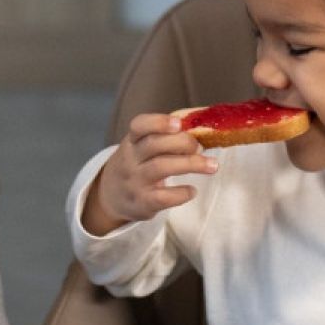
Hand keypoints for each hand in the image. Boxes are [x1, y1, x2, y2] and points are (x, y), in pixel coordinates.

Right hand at [81, 113, 217, 235]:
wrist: (112, 196)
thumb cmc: (137, 165)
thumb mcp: (141, 147)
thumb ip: (165, 136)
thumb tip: (202, 126)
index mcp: (132, 141)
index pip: (139, 125)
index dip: (159, 122)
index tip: (179, 123)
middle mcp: (130, 159)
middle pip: (154, 145)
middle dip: (183, 142)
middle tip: (201, 146)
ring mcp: (135, 181)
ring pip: (161, 167)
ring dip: (191, 164)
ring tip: (213, 166)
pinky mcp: (142, 202)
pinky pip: (163, 197)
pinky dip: (182, 193)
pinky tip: (192, 191)